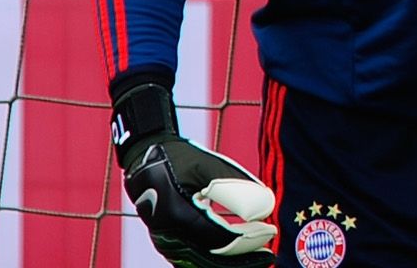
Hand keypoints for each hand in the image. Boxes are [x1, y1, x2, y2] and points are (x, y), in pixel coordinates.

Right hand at [112, 80, 275, 267]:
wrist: (145, 159)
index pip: (221, 237)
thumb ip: (235, 186)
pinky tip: (236, 255)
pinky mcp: (169, 242)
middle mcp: (168, 235)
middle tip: (268, 254)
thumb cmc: (177, 159)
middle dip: (243, 257)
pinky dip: (216, 258)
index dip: (248, 238)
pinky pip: (194, 258)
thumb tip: (264, 207)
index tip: (271, 231)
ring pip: (202, 261)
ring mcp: (166, 241)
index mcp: (177, 214)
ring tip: (257, 258)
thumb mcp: (208, 165)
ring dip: (231, 261)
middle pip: (212, 256)